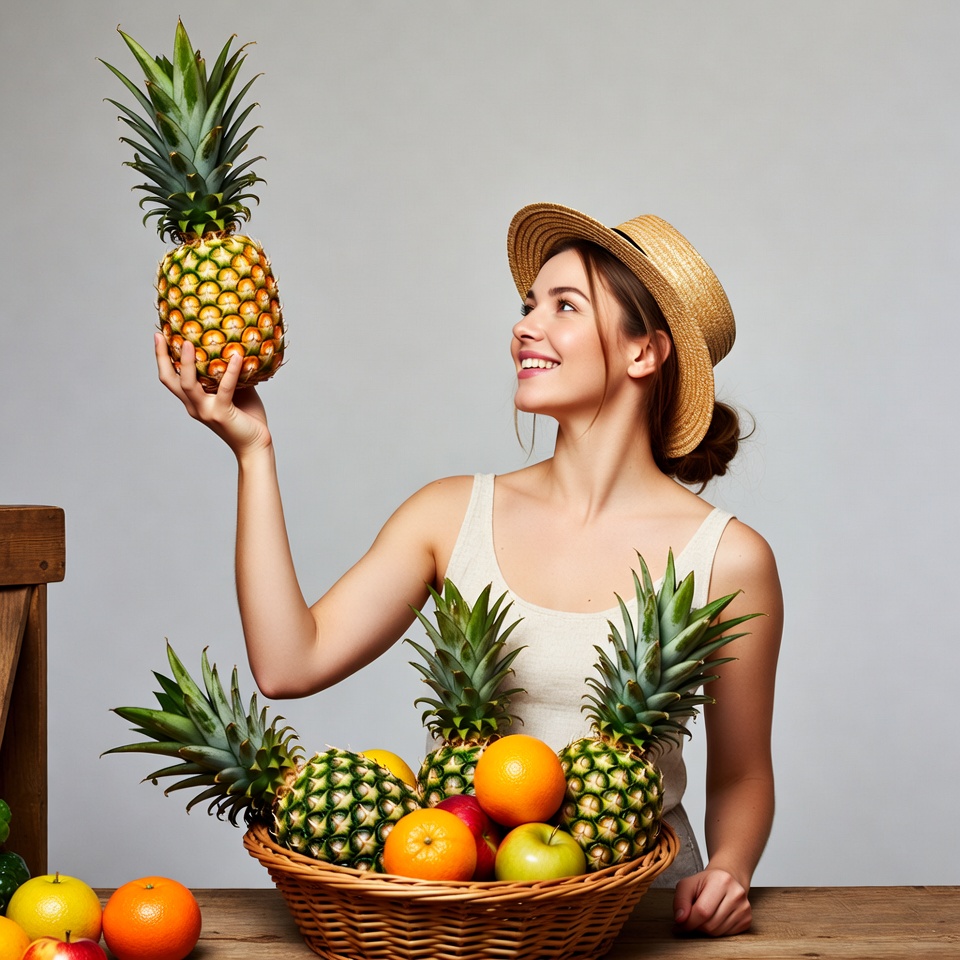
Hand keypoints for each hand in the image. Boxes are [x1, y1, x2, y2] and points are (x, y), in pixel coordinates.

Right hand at [155, 333, 271, 455]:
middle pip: (170, 381)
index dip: (162, 359)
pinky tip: (238, 356)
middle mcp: (194, 406)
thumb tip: (234, 347)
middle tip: (161, 335)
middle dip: (162, 357)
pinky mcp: (221, 414)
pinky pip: (225, 389)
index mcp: (194, 401)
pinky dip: (231, 372)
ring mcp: (206, 411)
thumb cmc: (247, 418)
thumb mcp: (237, 391)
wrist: (256, 446)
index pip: (171, 379)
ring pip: (188, 385)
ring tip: (190, 343)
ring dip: (187, 363)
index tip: (159, 336)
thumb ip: (229, 374)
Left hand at [672, 867, 751, 936]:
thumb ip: (680, 900)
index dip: (688, 921)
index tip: (679, 924)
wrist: (726, 879)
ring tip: (703, 915)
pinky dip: (716, 930)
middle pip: (710, 925)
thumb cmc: (705, 882)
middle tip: (692, 916)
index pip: (702, 911)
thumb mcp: (688, 884)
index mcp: (722, 881)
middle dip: (696, 925)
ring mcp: (744, 908)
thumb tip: (680, 920)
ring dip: (705, 929)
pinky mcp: (747, 920)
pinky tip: (714, 918)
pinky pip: (726, 935)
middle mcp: (737, 894)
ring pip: (718, 932)